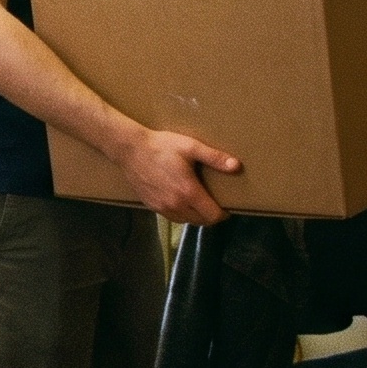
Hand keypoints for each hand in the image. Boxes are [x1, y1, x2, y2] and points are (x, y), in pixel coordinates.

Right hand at [109, 126, 240, 226]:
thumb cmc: (160, 146)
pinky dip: (181, 214)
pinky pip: (172, 217)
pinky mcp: (151, 206)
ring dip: (196, 216)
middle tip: (215, 205)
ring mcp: (162, 207)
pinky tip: (181, 201)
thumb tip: (237, 166)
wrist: (129, 149)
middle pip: (200, 221)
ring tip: (200, 204)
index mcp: (188, 192)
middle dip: (211, 216)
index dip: (223, 214)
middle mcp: (176, 205)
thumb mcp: (190, 147)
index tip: (227, 208)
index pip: (212, 216)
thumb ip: (214, 158)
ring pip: (186, 221)